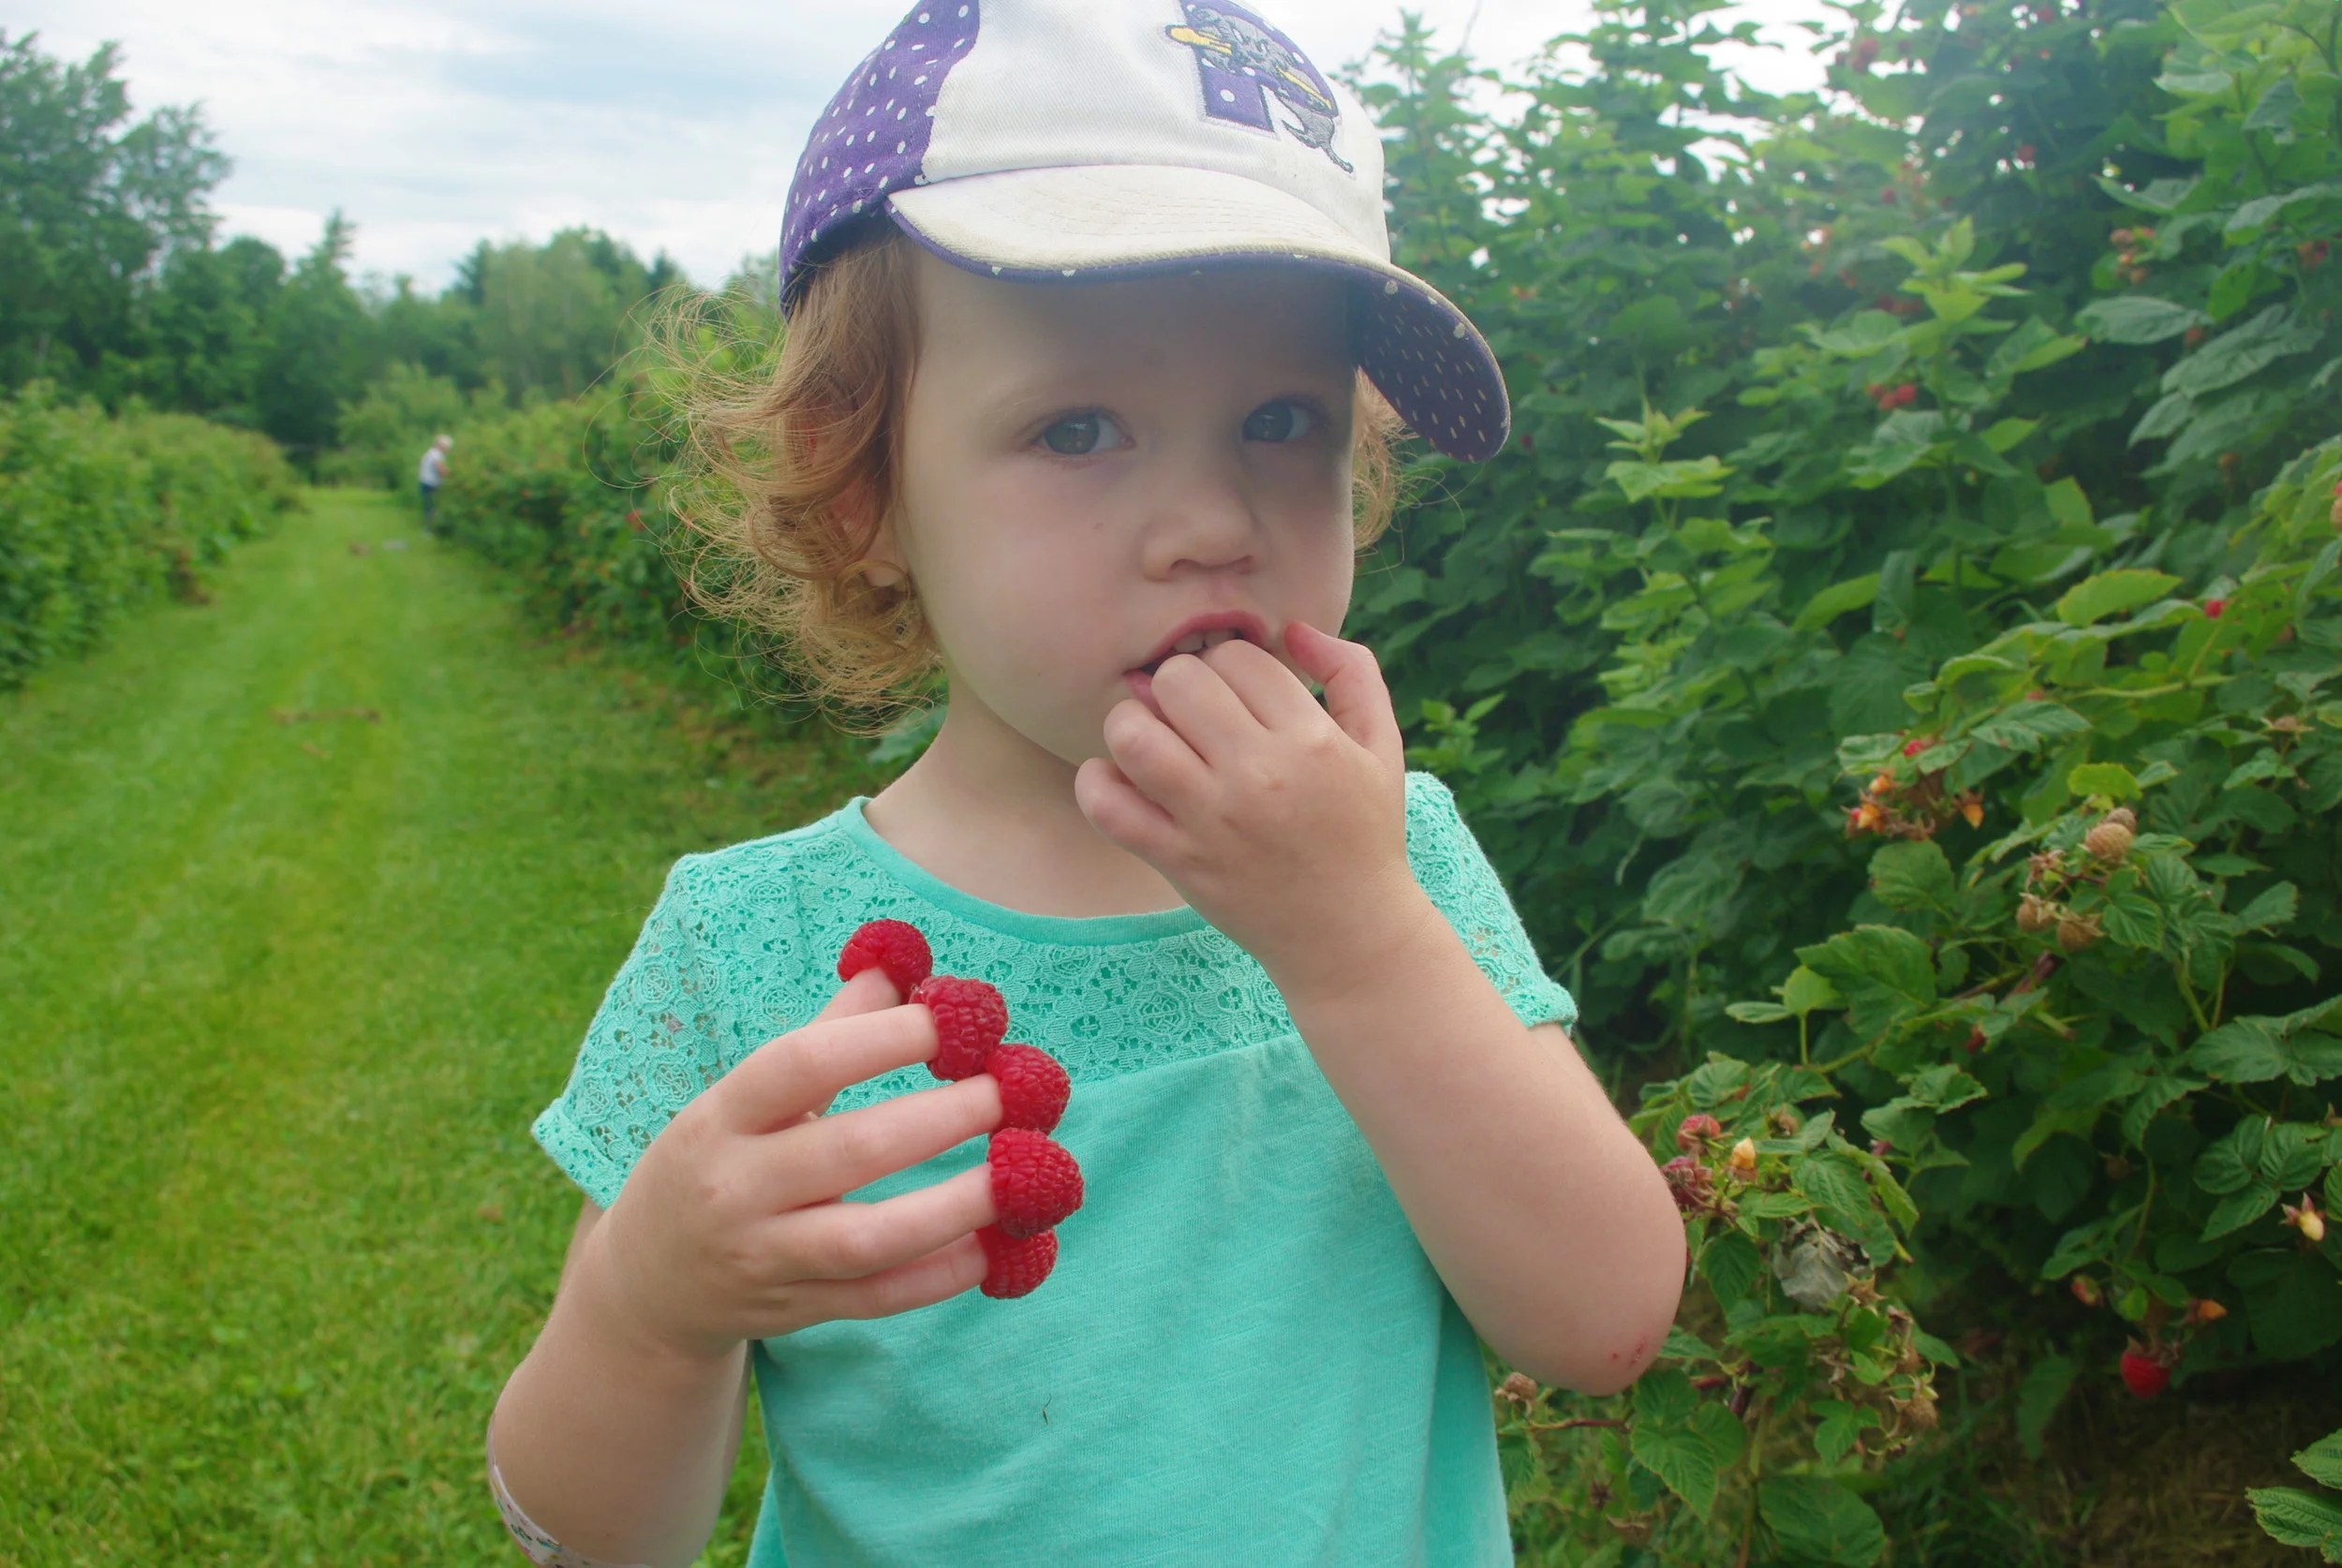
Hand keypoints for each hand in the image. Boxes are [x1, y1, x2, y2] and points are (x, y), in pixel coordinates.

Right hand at [577, 968, 1002, 1362]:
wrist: (647, 1285)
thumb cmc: (716, 1162)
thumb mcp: (742, 1099)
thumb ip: (826, 1035)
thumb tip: (898, 968)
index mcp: (720, 1118)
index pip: (800, 1066)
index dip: (881, 1040)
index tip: (951, 1022)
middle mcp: (736, 1189)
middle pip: (849, 1151)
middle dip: (939, 1118)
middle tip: (1008, 1092)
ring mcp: (765, 1258)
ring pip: (868, 1239)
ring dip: (954, 1206)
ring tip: (1020, 1173)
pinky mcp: (797, 1312)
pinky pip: (879, 1299)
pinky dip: (941, 1276)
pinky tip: (996, 1246)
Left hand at [1074, 620, 1434, 1003]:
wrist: (1349, 935)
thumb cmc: (1364, 834)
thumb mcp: (1382, 746)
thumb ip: (1351, 673)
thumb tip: (1296, 629)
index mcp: (1310, 739)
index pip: (1238, 657)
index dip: (1232, 666)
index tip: (1239, 696)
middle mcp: (1258, 775)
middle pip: (1179, 681)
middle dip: (1181, 686)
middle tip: (1194, 714)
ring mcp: (1212, 820)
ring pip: (1134, 734)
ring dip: (1134, 725)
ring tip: (1155, 741)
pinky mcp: (1179, 861)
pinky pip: (1107, 806)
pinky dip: (1098, 783)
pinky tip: (1122, 780)